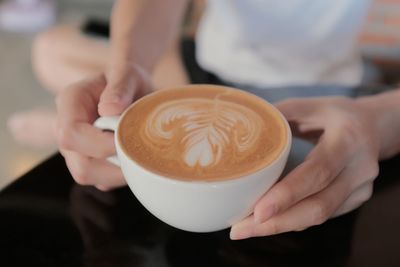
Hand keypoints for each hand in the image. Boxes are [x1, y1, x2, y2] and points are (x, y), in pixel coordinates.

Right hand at [56, 65, 152, 190]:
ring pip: (89, 176)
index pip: (71, 134)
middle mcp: (65, 128)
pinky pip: (101, 180)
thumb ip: (119, 87)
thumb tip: (108, 109)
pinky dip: (120, 175)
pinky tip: (134, 158)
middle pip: (79, 165)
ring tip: (139, 153)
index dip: (100, 144)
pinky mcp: (88, 161)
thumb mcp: (126, 73)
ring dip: (119, 172)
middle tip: (139, 151)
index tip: (128, 140)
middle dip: (113, 165)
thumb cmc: (127, 80)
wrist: (131, 89)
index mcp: (70, 102)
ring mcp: (75, 148)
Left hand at [230, 96, 379, 238]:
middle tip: (239, 229)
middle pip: (318, 206)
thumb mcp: (309, 106)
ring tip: (245, 228)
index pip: (317, 172)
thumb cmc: (335, 115)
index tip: (257, 212)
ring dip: (280, 226)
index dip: (287, 194)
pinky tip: (269, 221)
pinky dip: (293, 220)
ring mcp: (361, 188)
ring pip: (319, 216)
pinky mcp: (355, 200)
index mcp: (347, 139)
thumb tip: (239, 130)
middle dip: (276, 223)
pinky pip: (321, 215)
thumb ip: (278, 116)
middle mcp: (359, 168)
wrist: (374, 127)